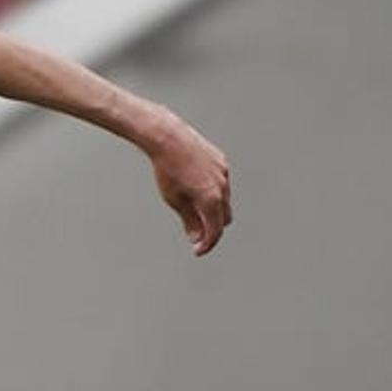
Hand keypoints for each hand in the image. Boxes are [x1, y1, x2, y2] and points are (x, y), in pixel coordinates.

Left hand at [146, 115, 231, 255]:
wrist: (169, 139)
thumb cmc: (167, 170)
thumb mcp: (175, 200)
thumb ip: (189, 220)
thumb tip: (196, 238)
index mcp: (211, 199)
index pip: (215, 230)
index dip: (207, 244)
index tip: (197, 251)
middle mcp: (222, 186)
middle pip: (224, 217)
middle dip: (212, 228)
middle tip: (196, 235)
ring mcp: (224, 173)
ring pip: (224, 199)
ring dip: (213, 209)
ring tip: (193, 210)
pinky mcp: (221, 162)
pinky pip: (221, 183)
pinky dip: (212, 192)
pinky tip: (196, 188)